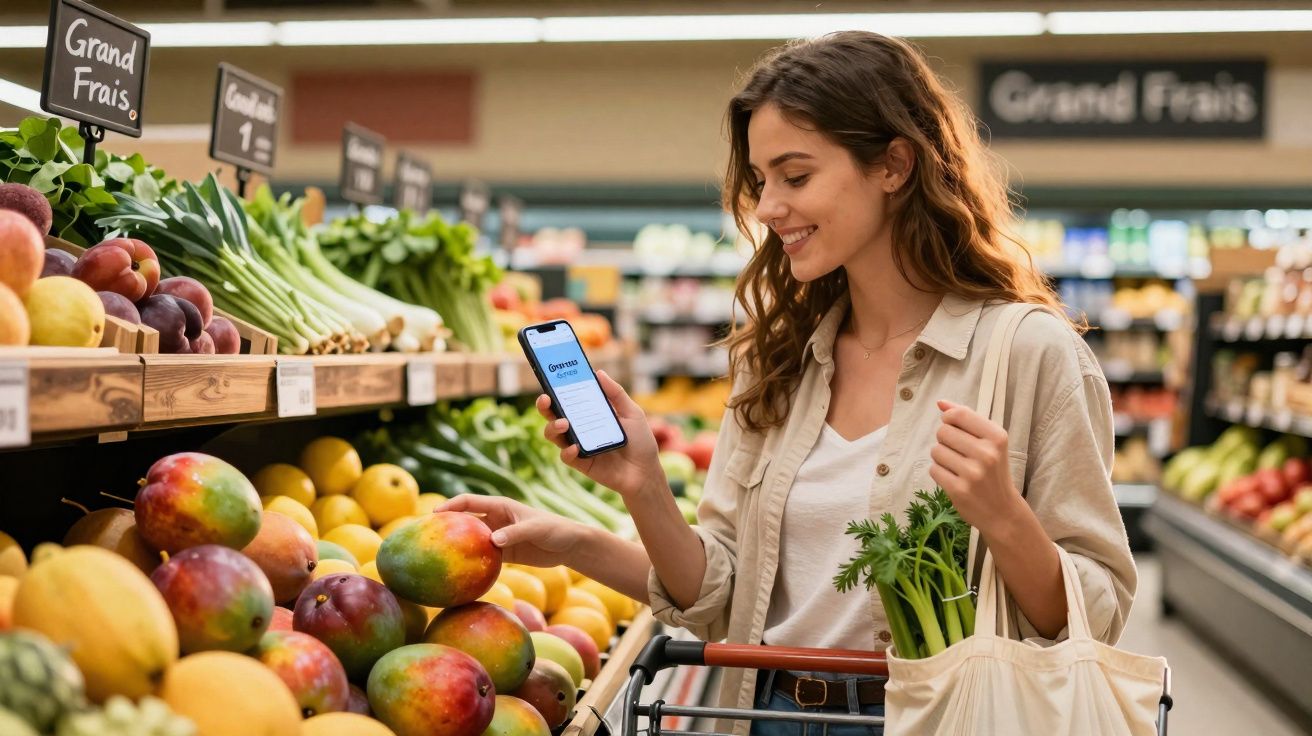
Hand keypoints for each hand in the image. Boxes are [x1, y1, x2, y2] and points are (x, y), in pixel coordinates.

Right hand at [437, 495, 586, 568]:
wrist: (569, 546)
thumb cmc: (555, 529)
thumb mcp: (535, 529)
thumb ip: (514, 533)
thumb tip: (492, 541)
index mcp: (500, 506)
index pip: (469, 502)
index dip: (451, 506)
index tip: (434, 515)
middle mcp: (495, 520)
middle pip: (465, 520)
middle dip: (447, 525)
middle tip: (427, 536)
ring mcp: (498, 537)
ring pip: (472, 540)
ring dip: (457, 546)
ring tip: (437, 556)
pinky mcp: (503, 553)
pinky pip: (482, 556)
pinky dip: (472, 562)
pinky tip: (460, 572)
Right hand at [538, 370, 663, 497]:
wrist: (646, 471)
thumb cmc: (640, 441)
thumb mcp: (632, 413)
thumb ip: (616, 393)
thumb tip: (598, 373)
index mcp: (590, 413)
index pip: (569, 399)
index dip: (557, 389)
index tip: (551, 378)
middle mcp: (580, 428)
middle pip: (554, 415)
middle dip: (545, 406)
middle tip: (546, 399)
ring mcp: (578, 445)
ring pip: (554, 435)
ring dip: (553, 427)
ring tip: (563, 423)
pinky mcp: (581, 462)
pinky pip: (566, 456)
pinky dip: (567, 451)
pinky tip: (576, 447)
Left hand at [928, 399, 1023, 533]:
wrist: (1002, 510)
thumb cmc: (993, 470)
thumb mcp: (990, 442)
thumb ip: (966, 418)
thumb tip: (940, 402)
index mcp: (997, 437)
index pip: (959, 414)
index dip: (949, 418)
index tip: (954, 427)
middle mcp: (987, 454)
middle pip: (943, 432)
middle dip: (945, 440)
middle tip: (960, 453)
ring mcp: (972, 473)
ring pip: (936, 451)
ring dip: (942, 457)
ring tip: (958, 467)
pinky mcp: (959, 490)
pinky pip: (934, 469)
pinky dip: (940, 472)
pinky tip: (954, 478)